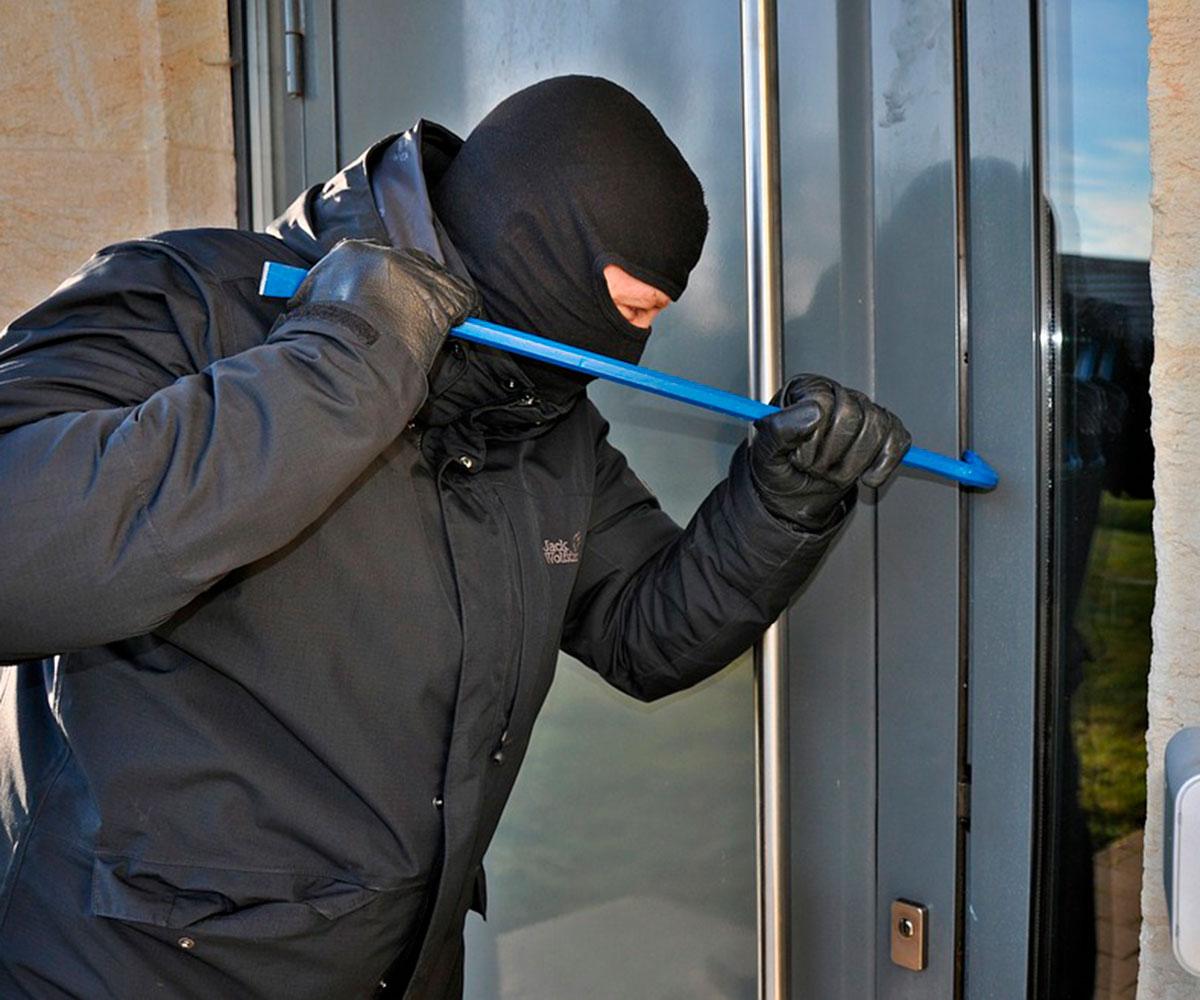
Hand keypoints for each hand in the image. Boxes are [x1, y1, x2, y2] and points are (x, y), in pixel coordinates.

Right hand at [285, 240, 480, 371]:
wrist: (345, 353)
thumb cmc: (321, 337)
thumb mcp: (306, 306)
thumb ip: (316, 295)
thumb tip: (306, 303)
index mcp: (351, 253)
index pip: (375, 258)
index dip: (384, 281)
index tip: (388, 296)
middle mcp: (387, 256)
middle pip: (411, 264)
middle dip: (413, 287)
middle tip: (411, 313)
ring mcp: (419, 275)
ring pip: (438, 280)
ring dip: (436, 301)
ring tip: (432, 325)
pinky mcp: (444, 294)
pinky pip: (464, 299)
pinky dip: (464, 313)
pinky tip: (456, 326)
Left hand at [748, 373, 910, 530]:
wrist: (793, 499)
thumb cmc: (779, 470)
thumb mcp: (765, 453)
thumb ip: (779, 429)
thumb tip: (812, 412)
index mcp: (805, 390)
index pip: (822, 402)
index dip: (813, 438)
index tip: (800, 457)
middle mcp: (837, 395)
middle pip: (853, 414)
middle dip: (832, 454)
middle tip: (815, 469)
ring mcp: (864, 412)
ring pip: (877, 427)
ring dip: (853, 464)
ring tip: (831, 472)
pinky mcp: (883, 433)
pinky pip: (898, 440)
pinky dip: (883, 464)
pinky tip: (865, 476)